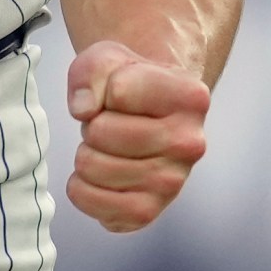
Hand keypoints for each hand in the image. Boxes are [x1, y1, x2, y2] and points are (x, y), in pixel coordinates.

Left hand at [64, 40, 209, 233]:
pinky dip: (80, 188)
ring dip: (85, 153)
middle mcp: (190, 144)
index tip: (120, 92)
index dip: (105, 88)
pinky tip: (97, 174)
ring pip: (92, 167)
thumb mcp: (108, 59)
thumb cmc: (129, 84)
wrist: (148, 116)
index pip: (119, 90)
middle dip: (92, 123)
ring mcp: (172, 183)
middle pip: (102, 132)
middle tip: (110, 123)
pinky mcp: (148, 211)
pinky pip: (91, 203)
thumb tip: (84, 109)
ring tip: (107, 147)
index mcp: (191, 98)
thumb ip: (91, 72)